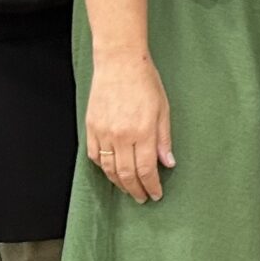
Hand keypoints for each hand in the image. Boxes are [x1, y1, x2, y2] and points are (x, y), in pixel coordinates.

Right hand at [86, 53, 175, 201]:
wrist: (119, 63)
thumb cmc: (145, 82)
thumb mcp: (163, 109)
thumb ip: (164, 139)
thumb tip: (168, 163)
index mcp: (143, 131)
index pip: (146, 169)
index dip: (151, 186)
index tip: (155, 194)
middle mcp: (122, 136)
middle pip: (127, 174)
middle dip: (136, 189)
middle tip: (142, 197)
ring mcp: (103, 132)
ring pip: (109, 169)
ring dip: (119, 183)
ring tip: (128, 188)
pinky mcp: (91, 127)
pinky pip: (94, 156)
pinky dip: (103, 167)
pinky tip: (112, 171)